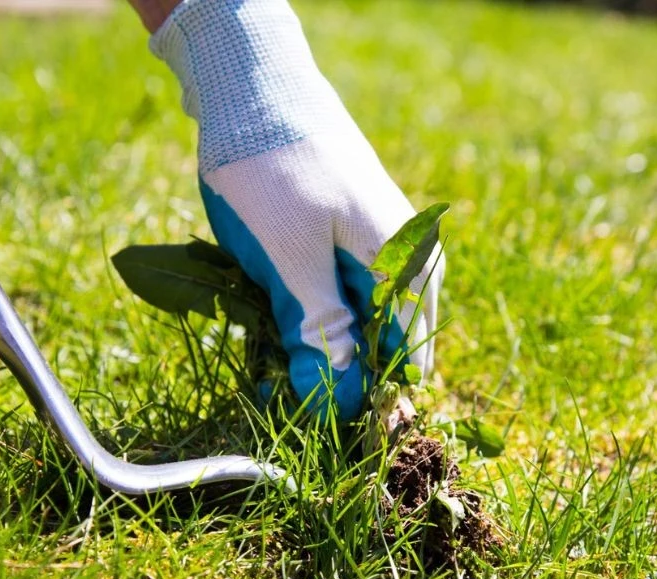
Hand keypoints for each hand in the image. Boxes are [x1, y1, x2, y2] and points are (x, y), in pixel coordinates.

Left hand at [149, 0, 442, 422]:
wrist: (249, 81)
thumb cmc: (272, 169)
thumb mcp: (290, 261)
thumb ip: (320, 332)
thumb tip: (339, 402)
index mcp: (407, 266)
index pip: (403, 361)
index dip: (361, 398)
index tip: (314, 419)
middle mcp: (406, 259)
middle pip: (380, 345)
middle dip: (331, 371)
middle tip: (277, 382)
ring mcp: (376, 246)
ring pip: (352, 322)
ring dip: (310, 342)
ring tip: (265, 345)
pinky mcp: (345, 238)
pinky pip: (333, 294)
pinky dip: (301, 312)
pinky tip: (266, 310)